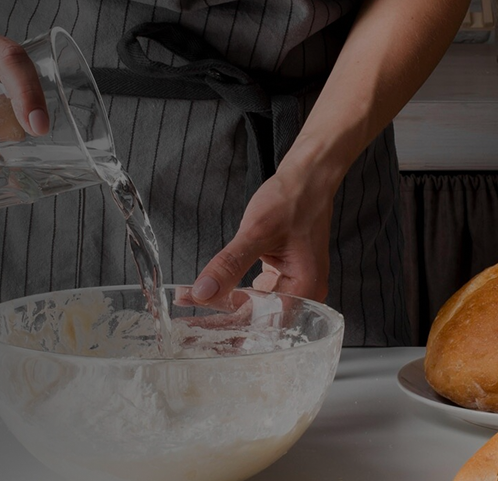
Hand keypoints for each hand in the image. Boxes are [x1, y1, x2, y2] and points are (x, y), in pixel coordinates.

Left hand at [187, 166, 337, 305]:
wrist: (308, 176)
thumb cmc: (292, 200)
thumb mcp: (257, 232)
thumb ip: (230, 264)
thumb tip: (203, 292)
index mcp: (306, 288)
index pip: (263, 319)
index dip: (228, 321)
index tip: (196, 319)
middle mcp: (305, 292)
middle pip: (261, 318)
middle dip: (225, 317)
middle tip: (189, 318)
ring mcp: (295, 283)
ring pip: (257, 305)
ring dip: (228, 303)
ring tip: (196, 303)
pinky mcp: (284, 274)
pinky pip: (259, 291)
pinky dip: (237, 290)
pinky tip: (216, 289)